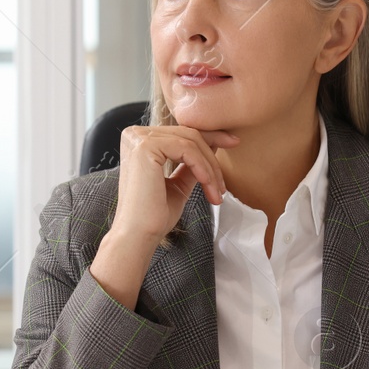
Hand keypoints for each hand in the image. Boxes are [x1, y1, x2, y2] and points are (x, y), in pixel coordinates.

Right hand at [114, 124, 238, 240]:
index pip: (181, 132)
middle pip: (188, 133)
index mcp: (139, 141)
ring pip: (191, 141)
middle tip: (226, 180)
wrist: (138, 235)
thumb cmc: (154, 215)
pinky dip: (202, 168)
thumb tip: (212, 145)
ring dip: (210, 168)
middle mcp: (135, 134)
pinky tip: (208, 186)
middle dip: (213, 157)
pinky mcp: (146, 146)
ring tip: (218, 193)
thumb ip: (191, 164)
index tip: (233, 143)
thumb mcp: (179, 184)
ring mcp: (139, 138)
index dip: (210, 137)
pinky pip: (187, 149)